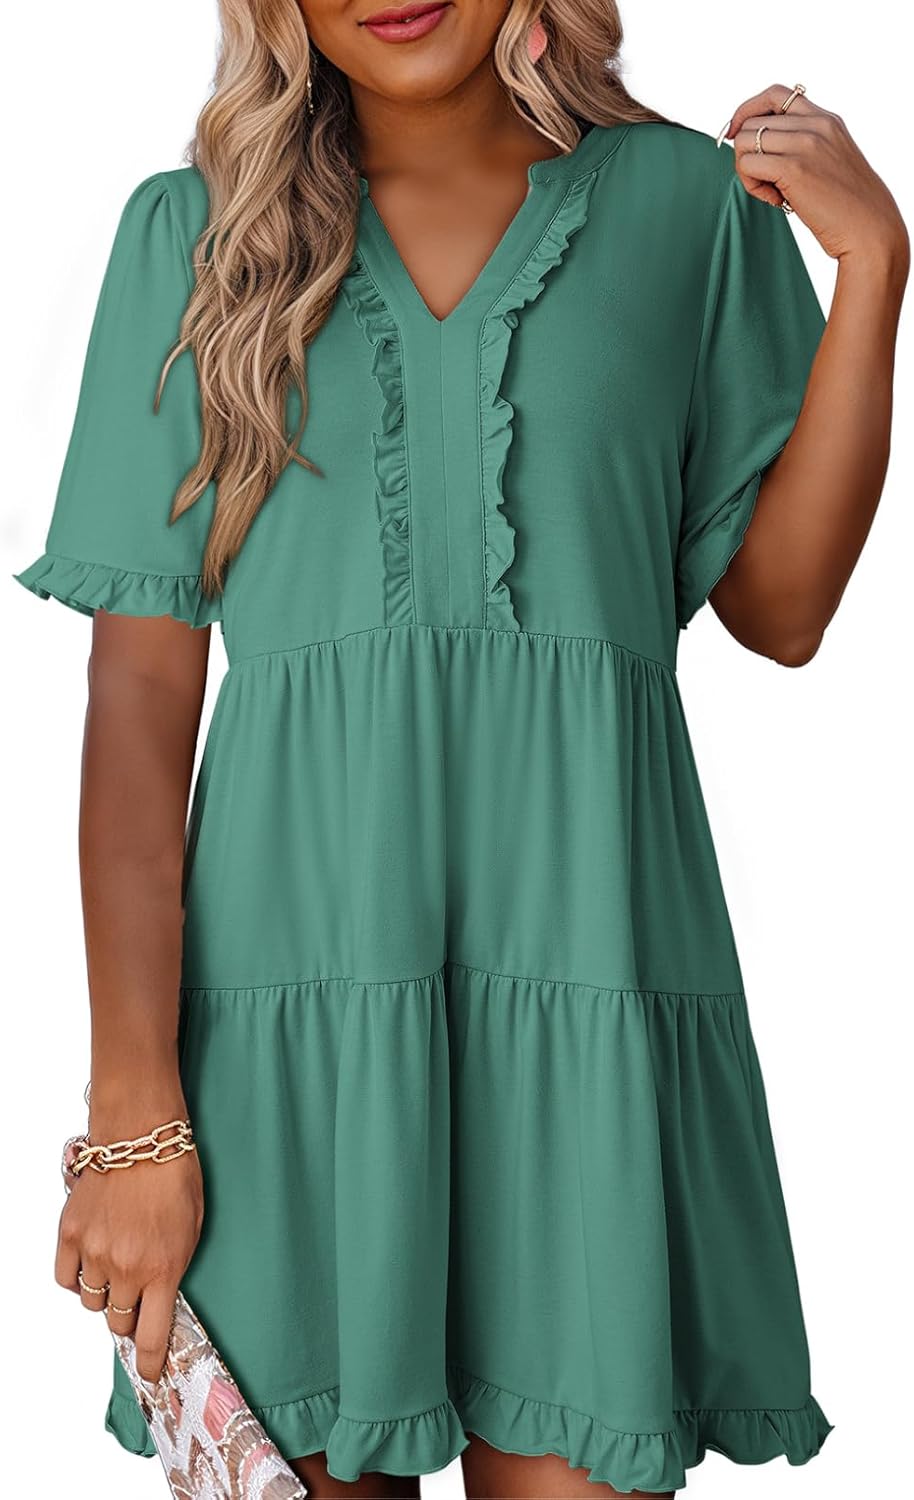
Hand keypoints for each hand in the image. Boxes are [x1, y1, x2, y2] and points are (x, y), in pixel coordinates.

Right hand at [55, 1145, 204, 1384]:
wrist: (141, 1134)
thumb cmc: (175, 1174)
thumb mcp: (193, 1227)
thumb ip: (174, 1268)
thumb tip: (161, 1300)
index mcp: (164, 1268)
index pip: (153, 1337)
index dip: (153, 1363)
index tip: (153, 1375)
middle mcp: (126, 1267)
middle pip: (118, 1322)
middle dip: (130, 1316)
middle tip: (136, 1295)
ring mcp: (94, 1252)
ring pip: (93, 1303)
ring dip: (105, 1294)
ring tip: (117, 1264)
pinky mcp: (70, 1234)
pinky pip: (66, 1279)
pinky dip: (78, 1278)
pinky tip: (92, 1261)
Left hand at [721, 83, 909, 271]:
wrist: (869, 227)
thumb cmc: (848, 205)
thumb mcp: (829, 161)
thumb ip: (802, 145)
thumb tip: (759, 147)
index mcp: (825, 119)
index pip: (775, 95)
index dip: (748, 111)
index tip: (737, 133)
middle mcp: (815, 123)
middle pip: (752, 122)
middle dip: (748, 153)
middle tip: (767, 181)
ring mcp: (804, 143)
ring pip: (744, 141)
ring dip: (748, 170)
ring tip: (772, 191)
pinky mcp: (793, 167)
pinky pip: (746, 164)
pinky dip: (751, 185)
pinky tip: (775, 200)